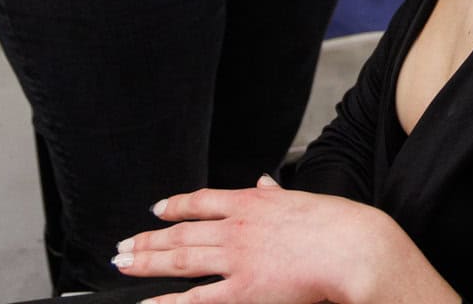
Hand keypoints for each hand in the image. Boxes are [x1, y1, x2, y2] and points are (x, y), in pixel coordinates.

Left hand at [115, 176, 457, 303]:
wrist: (352, 248)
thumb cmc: (337, 226)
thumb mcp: (302, 200)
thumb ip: (277, 194)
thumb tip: (263, 182)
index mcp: (252, 203)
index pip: (202, 201)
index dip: (175, 205)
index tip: (157, 209)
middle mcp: (237, 228)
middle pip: (181, 232)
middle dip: (147, 240)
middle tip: (121, 246)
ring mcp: (237, 259)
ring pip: (180, 259)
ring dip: (147, 262)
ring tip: (123, 265)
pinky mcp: (242, 290)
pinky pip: (195, 298)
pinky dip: (167, 301)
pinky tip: (148, 301)